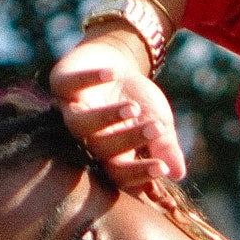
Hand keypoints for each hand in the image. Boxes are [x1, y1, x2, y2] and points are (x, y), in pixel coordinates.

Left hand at [47, 36, 186, 186]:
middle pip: (101, 151)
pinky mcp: (62, 84)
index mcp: (110, 155)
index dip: (138, 175)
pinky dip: (90, 79)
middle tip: (155, 129)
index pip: (120, 175)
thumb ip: (166, 146)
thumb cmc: (137, 99)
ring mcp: (72, 111)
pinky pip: (68, 85)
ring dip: (106, 117)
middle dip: (129, 140)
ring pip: (80, 125)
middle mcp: (87, 138)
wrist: (114, 64)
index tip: (162, 168)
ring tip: (134, 108)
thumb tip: (178, 173)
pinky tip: (112, 74)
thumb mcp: (158, 120)